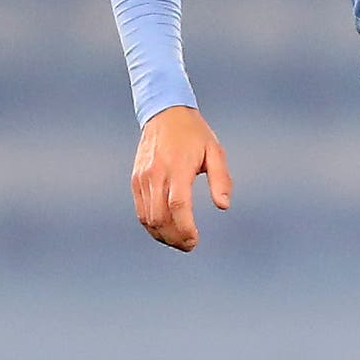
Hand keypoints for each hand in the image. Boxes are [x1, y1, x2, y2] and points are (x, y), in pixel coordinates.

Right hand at [131, 105, 231, 250]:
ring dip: (163, 236)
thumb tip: (223, 206)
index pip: (178, 206)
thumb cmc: (194, 134)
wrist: (165, 113)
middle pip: (160, 218)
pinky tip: (166, 230)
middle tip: (190, 245)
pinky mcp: (136, 180)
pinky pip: (141, 211)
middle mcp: (156, 174)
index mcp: (177, 167)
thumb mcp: (215, 151)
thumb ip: (221, 179)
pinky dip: (152, 225)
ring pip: (148, 218)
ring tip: (179, 241)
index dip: (185, 229)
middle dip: (175, 238)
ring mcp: (143, 178)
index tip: (195, 240)